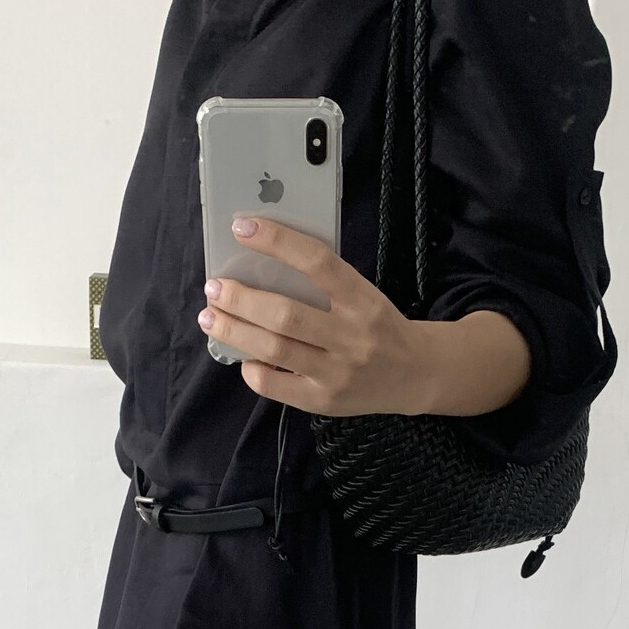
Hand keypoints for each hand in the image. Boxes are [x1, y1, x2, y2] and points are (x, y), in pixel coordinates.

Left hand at [199, 216, 429, 416]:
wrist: (417, 374)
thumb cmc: (378, 326)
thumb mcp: (363, 295)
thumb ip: (323, 283)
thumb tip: (260, 267)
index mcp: (363, 299)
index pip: (317, 262)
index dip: (277, 241)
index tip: (242, 228)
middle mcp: (352, 336)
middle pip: (286, 314)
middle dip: (241, 298)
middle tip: (214, 287)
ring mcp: (338, 372)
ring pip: (275, 349)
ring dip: (235, 331)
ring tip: (211, 317)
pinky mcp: (325, 400)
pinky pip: (276, 387)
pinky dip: (252, 370)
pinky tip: (243, 358)